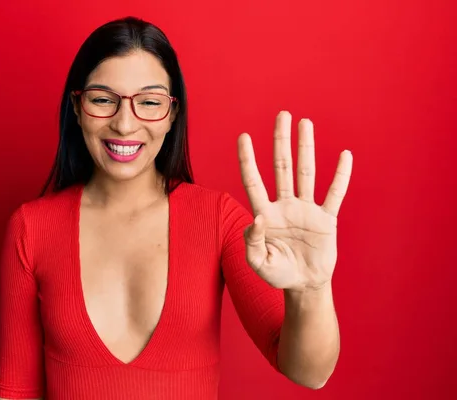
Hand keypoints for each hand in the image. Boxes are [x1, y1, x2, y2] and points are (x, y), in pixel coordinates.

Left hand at [237, 111, 352, 291]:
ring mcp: (306, 210)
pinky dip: (340, 176)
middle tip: (282, 115)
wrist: (304, 285)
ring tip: (305, 123)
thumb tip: (257, 219)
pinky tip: (344, 156)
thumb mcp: (258, 263)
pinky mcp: (326, 219)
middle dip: (281, 141)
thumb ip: (252, 243)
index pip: (253, 182)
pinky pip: (334, 194)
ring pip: (306, 173)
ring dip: (306, 148)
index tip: (243, 137)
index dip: (248, 160)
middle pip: (282, 167)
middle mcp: (285, 206)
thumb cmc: (277, 273)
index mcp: (265, 214)